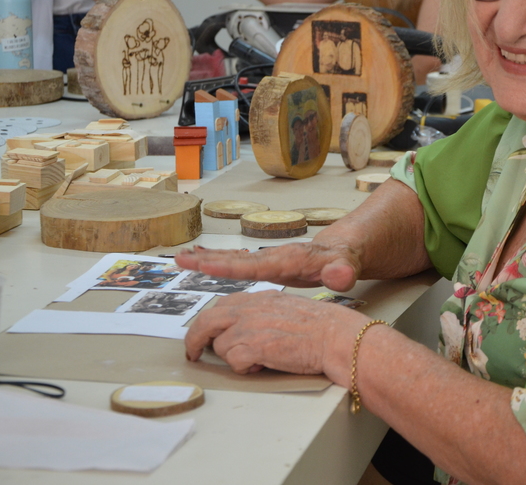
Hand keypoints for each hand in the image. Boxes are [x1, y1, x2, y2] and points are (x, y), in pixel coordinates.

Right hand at [173, 242, 361, 291]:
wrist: (345, 250)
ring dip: (207, 259)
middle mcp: (274, 255)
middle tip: (179, 259)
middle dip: (207, 260)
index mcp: (287, 259)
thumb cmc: (345, 260)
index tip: (203, 265)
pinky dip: (220, 262)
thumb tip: (339, 275)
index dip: (228, 267)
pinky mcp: (270, 264)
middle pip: (235, 259)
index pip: (253, 264)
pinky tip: (204, 261)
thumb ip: (342, 272)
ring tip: (181, 259)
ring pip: (233, 259)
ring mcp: (270, 259)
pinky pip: (239, 264)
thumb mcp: (347, 268)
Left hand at [184, 290, 367, 380]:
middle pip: (206, 322)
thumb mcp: (287, 308)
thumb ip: (264, 313)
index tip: (204, 335)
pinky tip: (261, 365)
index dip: (209, 322)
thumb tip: (247, 327)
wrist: (335, 336)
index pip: (221, 306)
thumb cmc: (320, 327)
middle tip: (193, 353)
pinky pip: (233, 362)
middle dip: (195, 339)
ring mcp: (250, 326)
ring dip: (233, 357)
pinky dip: (244, 368)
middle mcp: (250, 309)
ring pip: (219, 346)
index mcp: (259, 298)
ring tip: (256, 360)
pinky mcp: (253, 346)